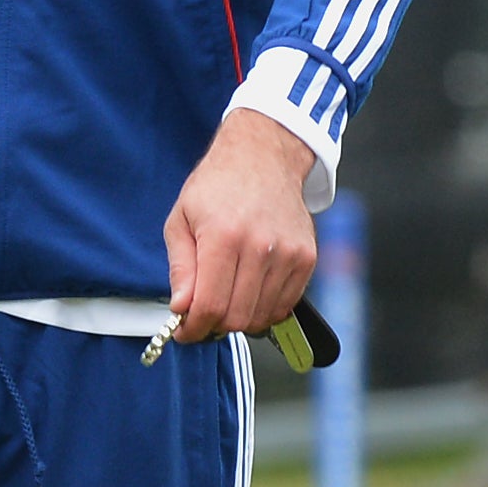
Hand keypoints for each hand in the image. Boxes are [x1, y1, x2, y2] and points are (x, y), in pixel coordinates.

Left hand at [162, 108, 321, 341]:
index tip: (185, 331)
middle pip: (237, 317)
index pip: (210, 306)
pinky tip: (249, 291)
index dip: (194, 328)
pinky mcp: (306, 258)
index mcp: (223, 236)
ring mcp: (288, 254)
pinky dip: (264, 309)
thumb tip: (181, 308)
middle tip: (203, 315)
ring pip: (262, 316)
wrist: (264, 156)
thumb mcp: (181, 219)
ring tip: (226, 298)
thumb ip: (181, 268)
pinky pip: (285, 305)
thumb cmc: (218, 185)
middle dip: (214, 325)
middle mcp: (260, 247)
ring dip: (240, 317)